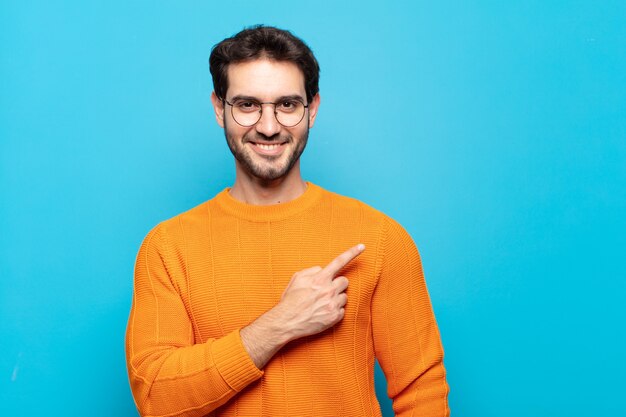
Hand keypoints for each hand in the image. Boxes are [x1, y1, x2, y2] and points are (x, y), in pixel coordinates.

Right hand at [240, 244, 364, 368]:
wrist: (286, 322)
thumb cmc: (290, 300)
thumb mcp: (297, 279)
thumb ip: (312, 271)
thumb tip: (322, 270)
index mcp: (320, 279)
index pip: (339, 262)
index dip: (352, 253)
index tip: (362, 247)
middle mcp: (329, 290)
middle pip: (345, 281)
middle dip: (337, 284)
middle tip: (326, 290)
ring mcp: (333, 304)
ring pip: (344, 296)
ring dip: (336, 298)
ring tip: (322, 303)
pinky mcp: (335, 317)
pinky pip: (342, 310)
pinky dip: (334, 311)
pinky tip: (323, 312)